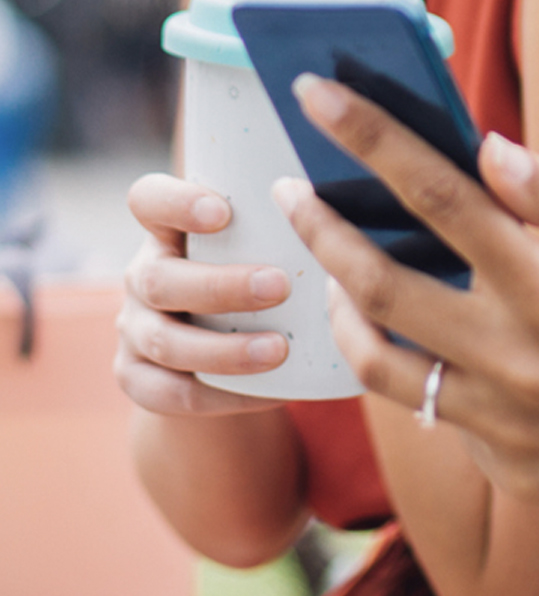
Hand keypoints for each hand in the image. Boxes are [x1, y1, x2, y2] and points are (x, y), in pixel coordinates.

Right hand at [117, 174, 294, 412]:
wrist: (220, 347)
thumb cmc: (257, 272)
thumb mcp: (261, 242)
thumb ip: (283, 227)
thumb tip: (347, 218)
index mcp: (168, 230)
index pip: (149, 199)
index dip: (177, 203)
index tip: (224, 212)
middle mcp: (143, 277)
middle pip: (160, 279)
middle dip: (221, 286)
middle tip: (280, 287)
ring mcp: (134, 331)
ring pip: (166, 342)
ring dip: (224, 349)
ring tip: (279, 349)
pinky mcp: (138, 379)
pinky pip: (173, 395)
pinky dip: (223, 396)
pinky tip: (268, 392)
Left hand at [276, 77, 538, 519]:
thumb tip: (489, 151)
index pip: (439, 199)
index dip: (372, 140)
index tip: (318, 95)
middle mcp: (517, 366)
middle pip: (376, 288)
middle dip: (321, 228)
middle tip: (292, 189)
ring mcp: (505, 428)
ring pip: (381, 365)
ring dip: (342, 310)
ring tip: (335, 271)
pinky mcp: (506, 468)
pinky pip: (439, 409)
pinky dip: (421, 363)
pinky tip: (435, 333)